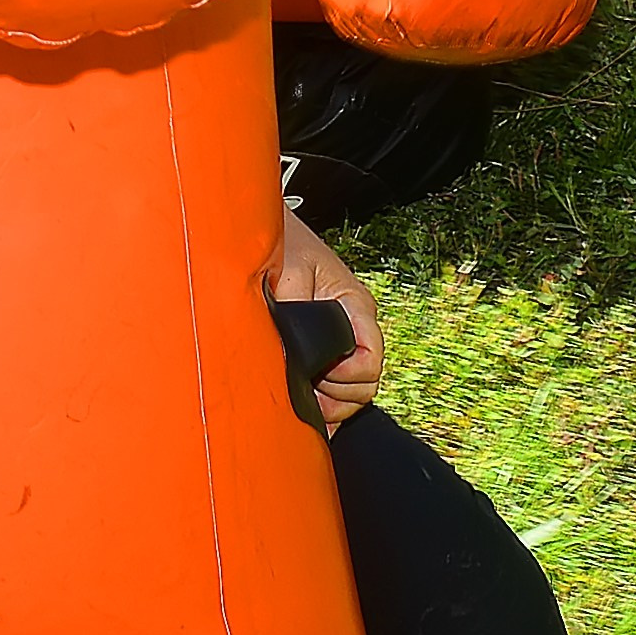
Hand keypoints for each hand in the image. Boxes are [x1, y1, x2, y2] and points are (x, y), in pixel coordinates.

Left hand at [268, 202, 383, 430]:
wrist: (264, 225)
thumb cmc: (279, 243)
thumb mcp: (284, 273)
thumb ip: (294, 312)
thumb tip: (293, 357)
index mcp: (354, 304)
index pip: (371, 359)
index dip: (348, 377)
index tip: (319, 377)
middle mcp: (354, 323)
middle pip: (366, 383)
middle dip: (338, 397)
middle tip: (305, 396)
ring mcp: (342, 336)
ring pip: (353, 389)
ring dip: (330, 402)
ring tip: (300, 401)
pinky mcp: (326, 344)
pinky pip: (336, 385)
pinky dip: (324, 403)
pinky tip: (304, 409)